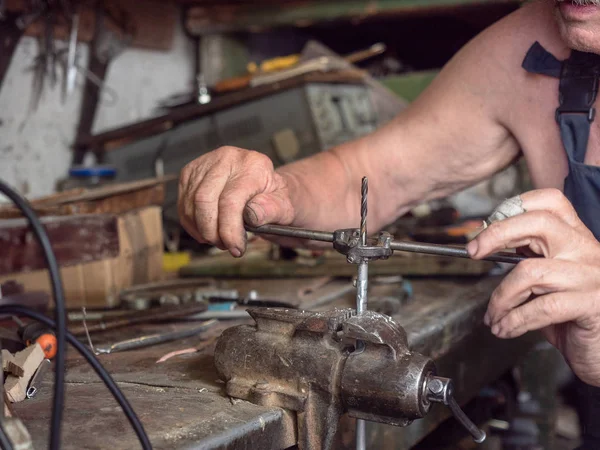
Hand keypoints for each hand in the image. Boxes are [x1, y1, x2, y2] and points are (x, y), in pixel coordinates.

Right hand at [178, 146, 295, 256]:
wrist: (265, 189)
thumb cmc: (274, 198)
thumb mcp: (285, 206)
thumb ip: (272, 210)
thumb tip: (253, 215)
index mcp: (253, 164)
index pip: (231, 200)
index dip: (229, 229)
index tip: (235, 248)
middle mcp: (227, 158)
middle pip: (204, 200)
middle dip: (212, 231)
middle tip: (226, 245)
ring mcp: (205, 163)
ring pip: (190, 204)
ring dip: (202, 230)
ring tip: (220, 238)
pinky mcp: (190, 173)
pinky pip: (182, 204)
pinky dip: (192, 225)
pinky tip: (207, 231)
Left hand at [467, 189, 599, 386]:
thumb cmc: (570, 317)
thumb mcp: (545, 283)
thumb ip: (525, 260)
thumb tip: (484, 244)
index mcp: (576, 237)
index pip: (549, 202)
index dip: (512, 207)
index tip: (485, 229)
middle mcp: (588, 249)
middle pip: (538, 222)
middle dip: (497, 234)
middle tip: (473, 252)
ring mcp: (593, 275)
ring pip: (530, 272)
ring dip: (501, 298)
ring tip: (493, 316)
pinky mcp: (594, 303)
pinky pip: (543, 307)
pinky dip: (514, 320)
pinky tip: (505, 329)